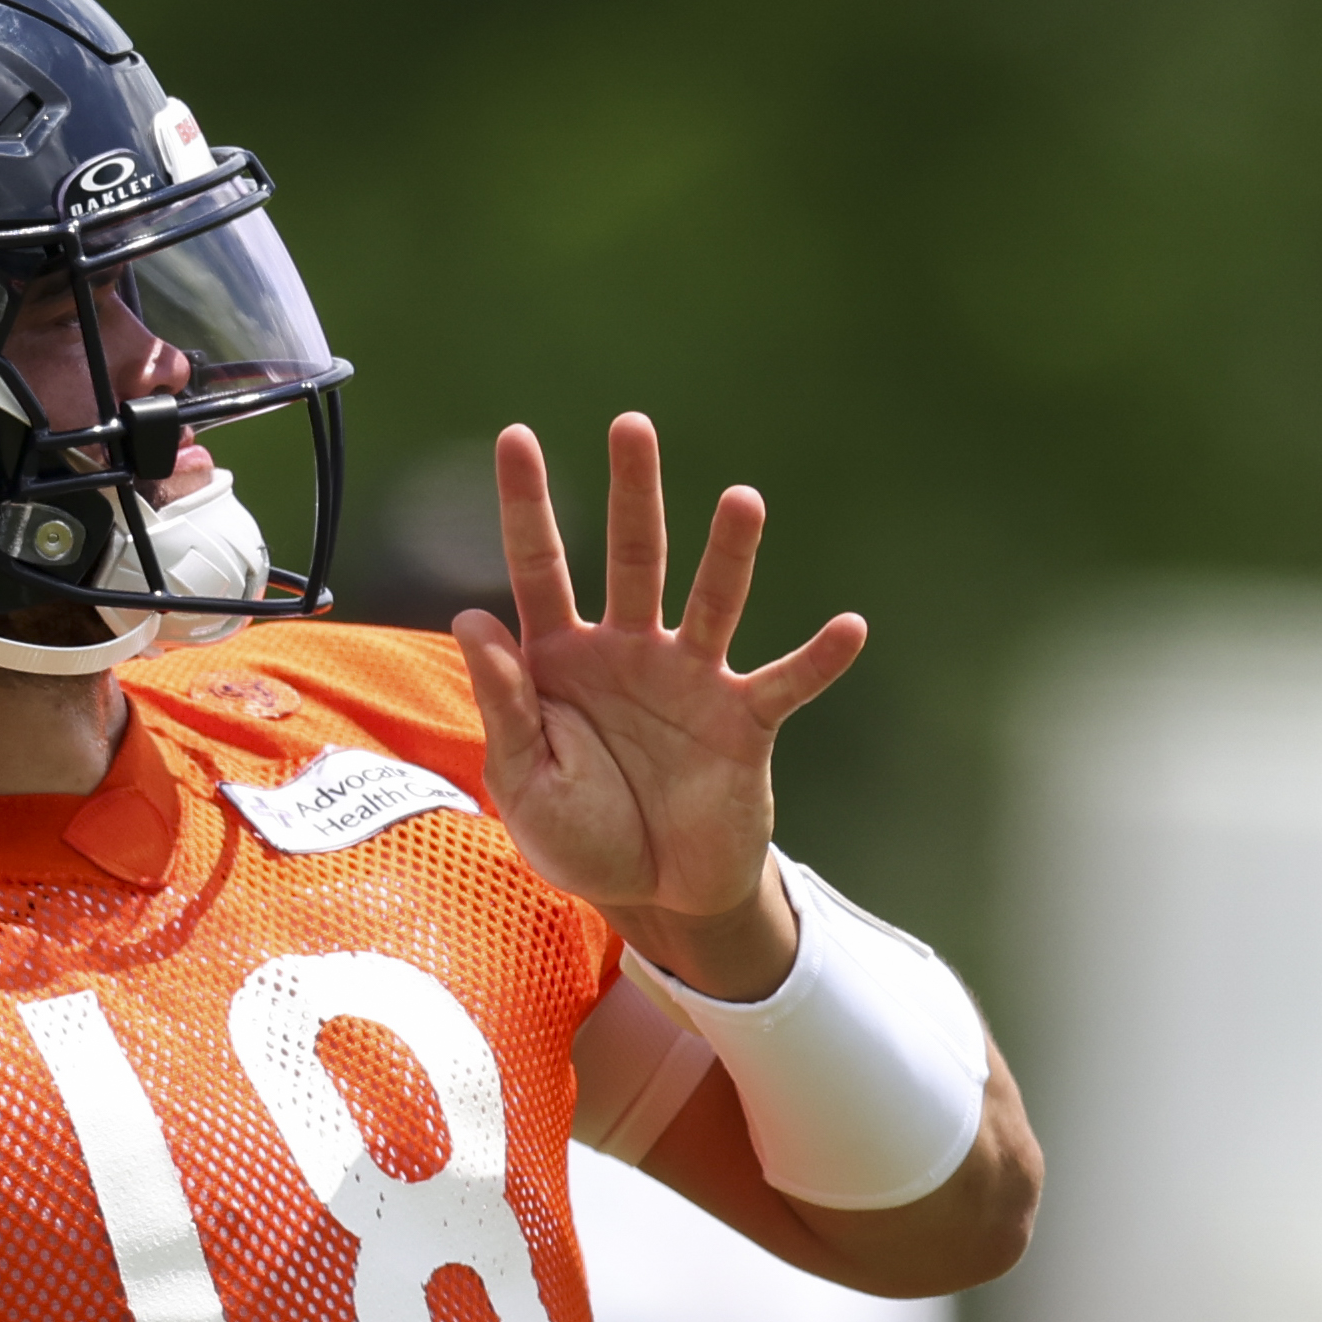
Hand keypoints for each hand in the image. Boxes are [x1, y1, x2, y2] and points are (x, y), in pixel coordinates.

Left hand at [452, 415, 865, 999]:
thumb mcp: (522, 779)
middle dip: (633, 491)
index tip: (517, 435)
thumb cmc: (580, 834)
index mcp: (562, 659)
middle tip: (631, 425)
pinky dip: (818, 660)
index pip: (541, 566)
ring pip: (714, 602)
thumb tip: (471, 618)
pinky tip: (849, 628)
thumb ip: (505, 701)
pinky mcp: (743, 724)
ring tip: (742, 501)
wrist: (653, 896)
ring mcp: (691, 681)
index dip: (528, 504)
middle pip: (634, 556)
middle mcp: (629, 650)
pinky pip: (785, 683)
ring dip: (729, 554)